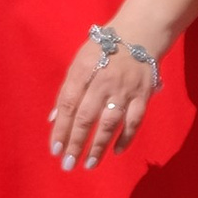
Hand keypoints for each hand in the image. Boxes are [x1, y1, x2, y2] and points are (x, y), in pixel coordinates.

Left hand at [48, 0, 197, 171]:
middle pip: (86, 117)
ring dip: (99, 146)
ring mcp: (125, 89)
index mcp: (83, 71)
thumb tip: (54, 120)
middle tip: (67, 164)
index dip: (60, 128)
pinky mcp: (143, 94)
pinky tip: (115, 152)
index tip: (54, 149)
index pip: (68, 104)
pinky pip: (135, 121)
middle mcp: (103, 81)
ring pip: (110, 123)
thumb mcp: (79, 63)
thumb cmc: (102, 50)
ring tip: (89, 164)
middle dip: (76, 143)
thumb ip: (67, 91)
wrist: (139, 33)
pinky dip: (126, 138)